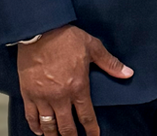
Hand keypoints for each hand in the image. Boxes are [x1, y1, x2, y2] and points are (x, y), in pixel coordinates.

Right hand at [17, 24, 132, 135]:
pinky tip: (40, 131)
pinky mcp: (27, 93)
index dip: (91, 130)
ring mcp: (42, 97)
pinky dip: (35, 126)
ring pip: (48, 124)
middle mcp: (60, 96)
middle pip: (66, 126)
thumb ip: (111, 64)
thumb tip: (128, 73)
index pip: (87, 116)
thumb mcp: (94, 48)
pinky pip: (30, 116)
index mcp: (78, 86)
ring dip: (53, 135)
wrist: (41, 32)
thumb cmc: (68, 38)